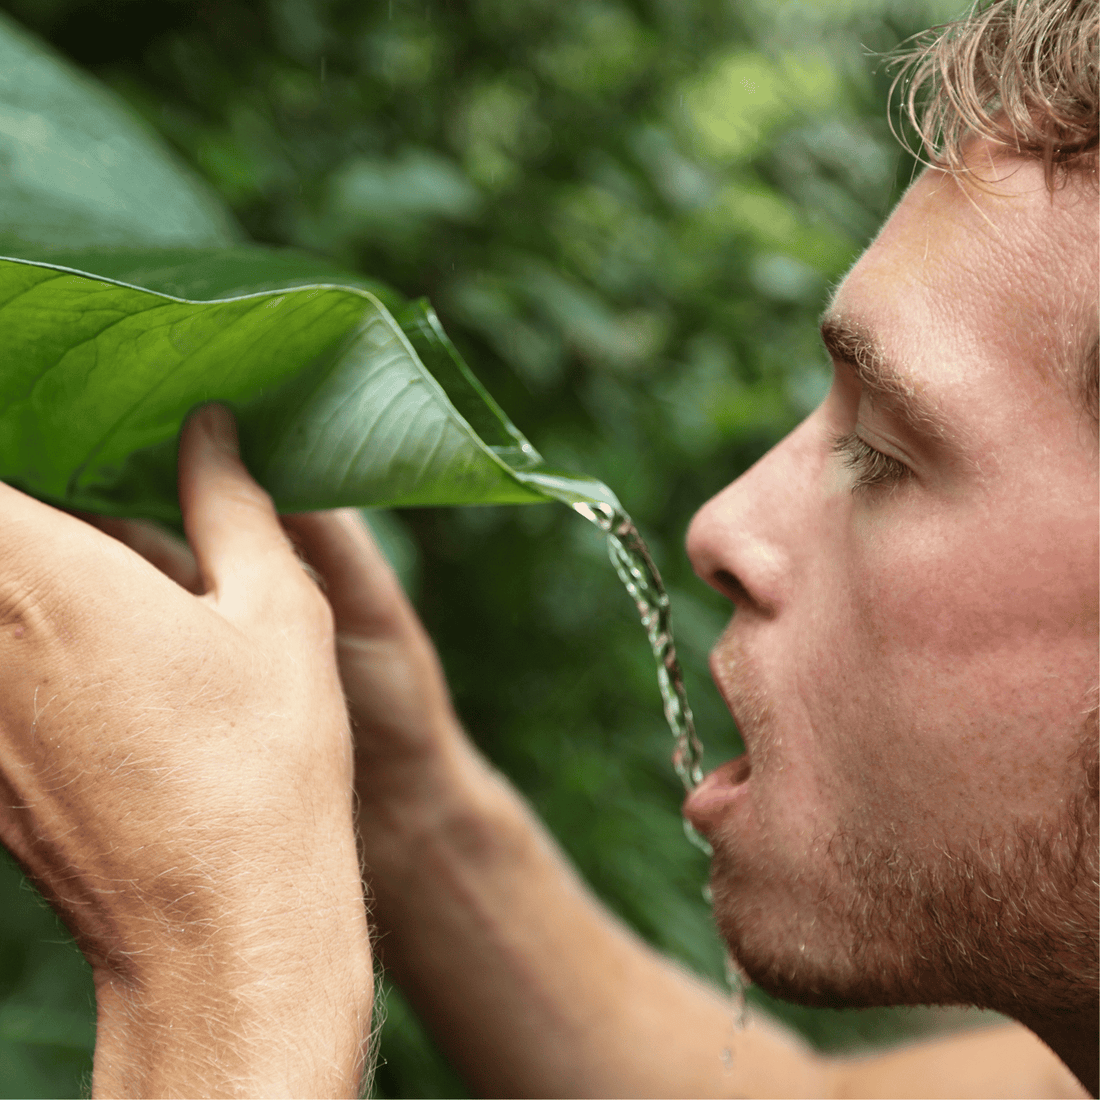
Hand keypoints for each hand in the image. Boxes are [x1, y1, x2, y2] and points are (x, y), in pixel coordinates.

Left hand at [0, 406, 371, 1097]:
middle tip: (73, 479)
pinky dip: (10, 632)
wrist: (219, 929)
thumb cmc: (263, 766)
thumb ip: (232, 506)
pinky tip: (66, 640)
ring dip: (14, 561)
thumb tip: (211, 431)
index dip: (11, 415)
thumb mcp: (280, 615)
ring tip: (77, 551)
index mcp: (42, 574)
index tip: (45, 401)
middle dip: (19, 496)